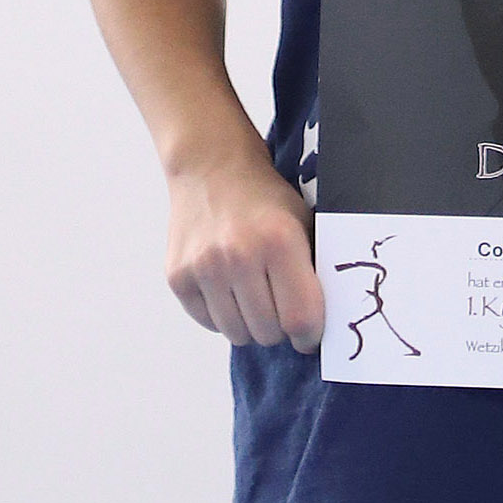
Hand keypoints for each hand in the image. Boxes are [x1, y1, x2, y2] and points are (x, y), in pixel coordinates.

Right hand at [164, 149, 324, 349]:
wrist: (211, 168)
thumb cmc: (264, 198)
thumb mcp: (302, 220)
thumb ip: (315, 267)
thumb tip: (324, 319)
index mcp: (279, 240)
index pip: (300, 317)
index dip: (310, 334)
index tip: (310, 334)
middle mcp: (239, 255)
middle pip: (268, 332)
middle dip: (280, 327)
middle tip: (281, 305)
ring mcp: (204, 268)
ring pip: (238, 334)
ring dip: (251, 324)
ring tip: (255, 294)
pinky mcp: (178, 277)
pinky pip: (210, 323)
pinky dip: (224, 316)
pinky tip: (230, 287)